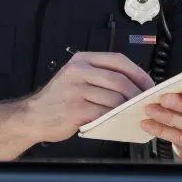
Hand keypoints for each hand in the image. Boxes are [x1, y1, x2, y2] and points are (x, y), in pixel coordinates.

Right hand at [23, 52, 155, 142]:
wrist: (33, 116)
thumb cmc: (59, 100)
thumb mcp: (76, 78)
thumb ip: (101, 76)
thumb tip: (135, 84)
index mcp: (81, 60)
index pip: (118, 61)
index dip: (138, 73)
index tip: (148, 84)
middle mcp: (78, 71)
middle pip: (119, 80)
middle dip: (136, 93)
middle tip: (143, 103)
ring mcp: (76, 91)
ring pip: (114, 98)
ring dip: (127, 108)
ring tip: (132, 113)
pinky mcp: (75, 110)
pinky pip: (104, 113)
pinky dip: (115, 118)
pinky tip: (117, 121)